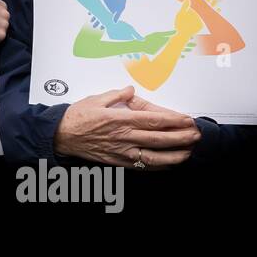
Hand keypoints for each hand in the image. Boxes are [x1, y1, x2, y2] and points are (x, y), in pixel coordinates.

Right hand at [53, 86, 199, 167]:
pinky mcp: (118, 161)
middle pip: (159, 138)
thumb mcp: (96, 100)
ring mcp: (122, 151)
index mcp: (120, 119)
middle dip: (181, 137)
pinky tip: (169, 164)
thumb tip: (129, 90)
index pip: (153, 120)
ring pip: (154, 156)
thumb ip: (116, 95)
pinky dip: (158, 166)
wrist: (61, 136)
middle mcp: (124, 137)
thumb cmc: (77, 118)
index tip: (187, 120)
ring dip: (174, 155)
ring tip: (188, 152)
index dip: (174, 121)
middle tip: (196, 135)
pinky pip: (142, 166)